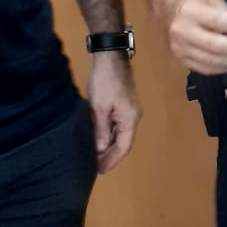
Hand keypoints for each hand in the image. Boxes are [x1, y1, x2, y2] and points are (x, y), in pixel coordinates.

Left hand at [87, 53, 140, 173]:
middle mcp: (132, 116)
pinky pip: (116, 125)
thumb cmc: (105, 81)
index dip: (112, 160)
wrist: (110, 55)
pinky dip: (107, 134)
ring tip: (94, 156)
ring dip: (108, 145)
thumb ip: (100, 129)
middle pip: (123, 141)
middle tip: (95, 167)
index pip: (123, 146)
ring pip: (119, 133)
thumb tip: (100, 149)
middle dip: (109, 155)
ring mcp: (128, 109)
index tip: (100, 171)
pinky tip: (98, 138)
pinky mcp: (122, 103)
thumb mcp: (99, 107)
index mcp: (130, 119)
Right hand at [159, 0, 226, 75]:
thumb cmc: (193, 4)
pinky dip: (220, 68)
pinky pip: (204, 68)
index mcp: (190, 11)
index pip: (219, 21)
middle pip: (215, 44)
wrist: (167, 10)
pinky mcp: (180, 60)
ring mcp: (179, 48)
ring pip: (210, 60)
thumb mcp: (210, 1)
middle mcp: (182, 31)